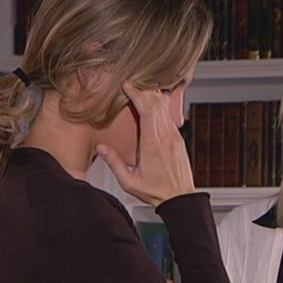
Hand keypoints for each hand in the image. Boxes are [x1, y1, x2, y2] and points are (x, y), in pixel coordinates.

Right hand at [97, 82, 194, 206]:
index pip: (147, 111)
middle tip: (131, 83)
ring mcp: (175, 137)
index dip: (137, 94)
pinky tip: (153, 103)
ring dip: (153, 96)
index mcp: (153, 145)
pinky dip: (161, 107)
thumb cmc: (156, 192)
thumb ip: (114, 163)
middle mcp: (166, 137)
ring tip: (140, 88)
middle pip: (157, 104)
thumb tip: (101, 148)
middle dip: (144, 90)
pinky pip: (170, 117)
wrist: (180, 199)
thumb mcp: (129, 182)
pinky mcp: (179, 140)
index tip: (127, 85)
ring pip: (165, 109)